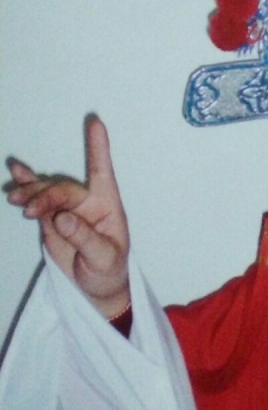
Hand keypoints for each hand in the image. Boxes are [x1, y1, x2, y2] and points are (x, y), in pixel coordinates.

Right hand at [5, 115, 129, 316]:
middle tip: (30, 210)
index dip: (98, 147)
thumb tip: (62, 217)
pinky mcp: (50, 217)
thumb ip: (85, 238)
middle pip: (64, 188)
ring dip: (31, 192)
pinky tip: (16, 171)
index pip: (103, 171)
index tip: (96, 122)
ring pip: (46, 191)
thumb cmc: (109, 270)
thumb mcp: (103, 258)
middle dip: (45, 195)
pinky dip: (26, 184)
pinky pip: (37, 197)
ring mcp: (68, 207)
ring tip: (15, 199)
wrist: (96, 287)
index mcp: (107, 205)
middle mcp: (88, 201)